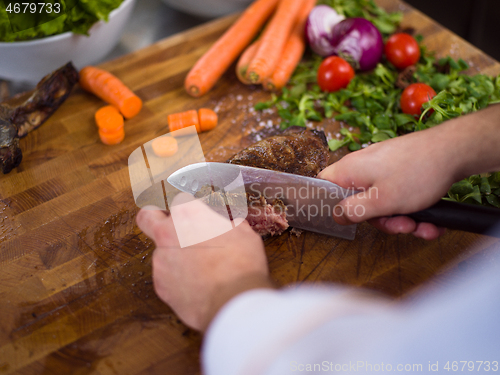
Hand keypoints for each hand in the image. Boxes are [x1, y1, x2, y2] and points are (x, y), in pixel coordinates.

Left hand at [136, 193, 273, 331]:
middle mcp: (168, 234)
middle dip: (154, 216)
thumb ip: (229, 224)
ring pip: (160, 251)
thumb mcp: (244, 233)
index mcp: (188, 214)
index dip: (189, 206)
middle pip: (147, 216)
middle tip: (170, 225)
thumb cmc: (242, 264)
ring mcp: (160, 261)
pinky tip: (197, 284)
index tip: (195, 211)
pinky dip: (178, 278)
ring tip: (200, 268)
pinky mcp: (160, 285)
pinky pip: (166, 276)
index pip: (179, 199)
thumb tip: (231, 224)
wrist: (234, 301)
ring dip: (175, 255)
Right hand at [318, 127, 458, 239]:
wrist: (454, 151)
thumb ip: (354, 211)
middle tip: (401, 226)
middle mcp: (363, 166)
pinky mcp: (400, 168)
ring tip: (422, 225)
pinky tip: (430, 221)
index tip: (349, 220)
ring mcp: (382, 167)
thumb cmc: (416, 173)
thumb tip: (335, 215)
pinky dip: (412, 209)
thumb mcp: (381, 202)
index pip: (324, 186)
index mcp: (350, 170)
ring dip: (402, 219)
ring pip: (382, 201)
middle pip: (359, 201)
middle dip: (382, 220)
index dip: (330, 205)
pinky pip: (398, 194)